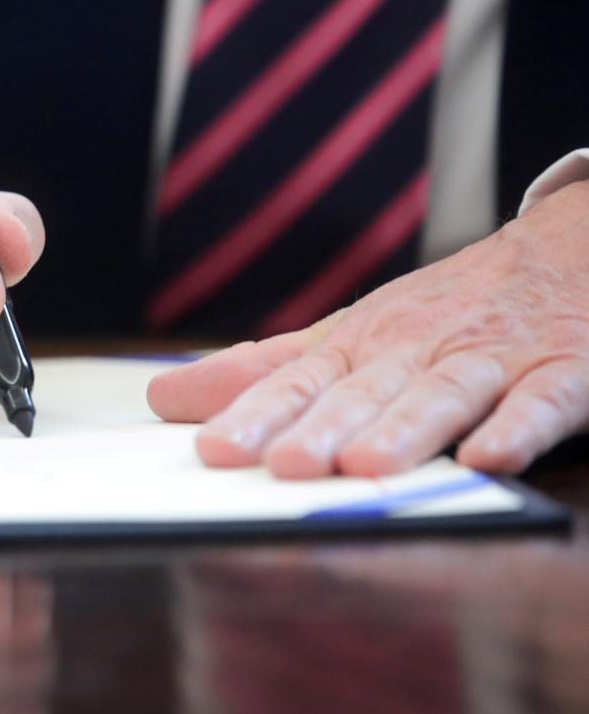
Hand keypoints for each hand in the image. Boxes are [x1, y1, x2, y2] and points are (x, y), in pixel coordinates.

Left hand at [148, 180, 588, 477]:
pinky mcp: (562, 370)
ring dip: (406, 427)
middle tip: (283, 464)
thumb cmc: (441, 310)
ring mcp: (489, 358)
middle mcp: (416, 350)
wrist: (566, 249)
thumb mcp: (349, 334)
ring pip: (442, 393)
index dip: (256, 414)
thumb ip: (264, 371)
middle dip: (322, 427)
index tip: (214, 449)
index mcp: (361, 345)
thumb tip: (164, 396)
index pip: (298, 382)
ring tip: (366, 464)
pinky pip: (542, 398)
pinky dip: (518, 424)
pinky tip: (491, 455)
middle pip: (364, 391)